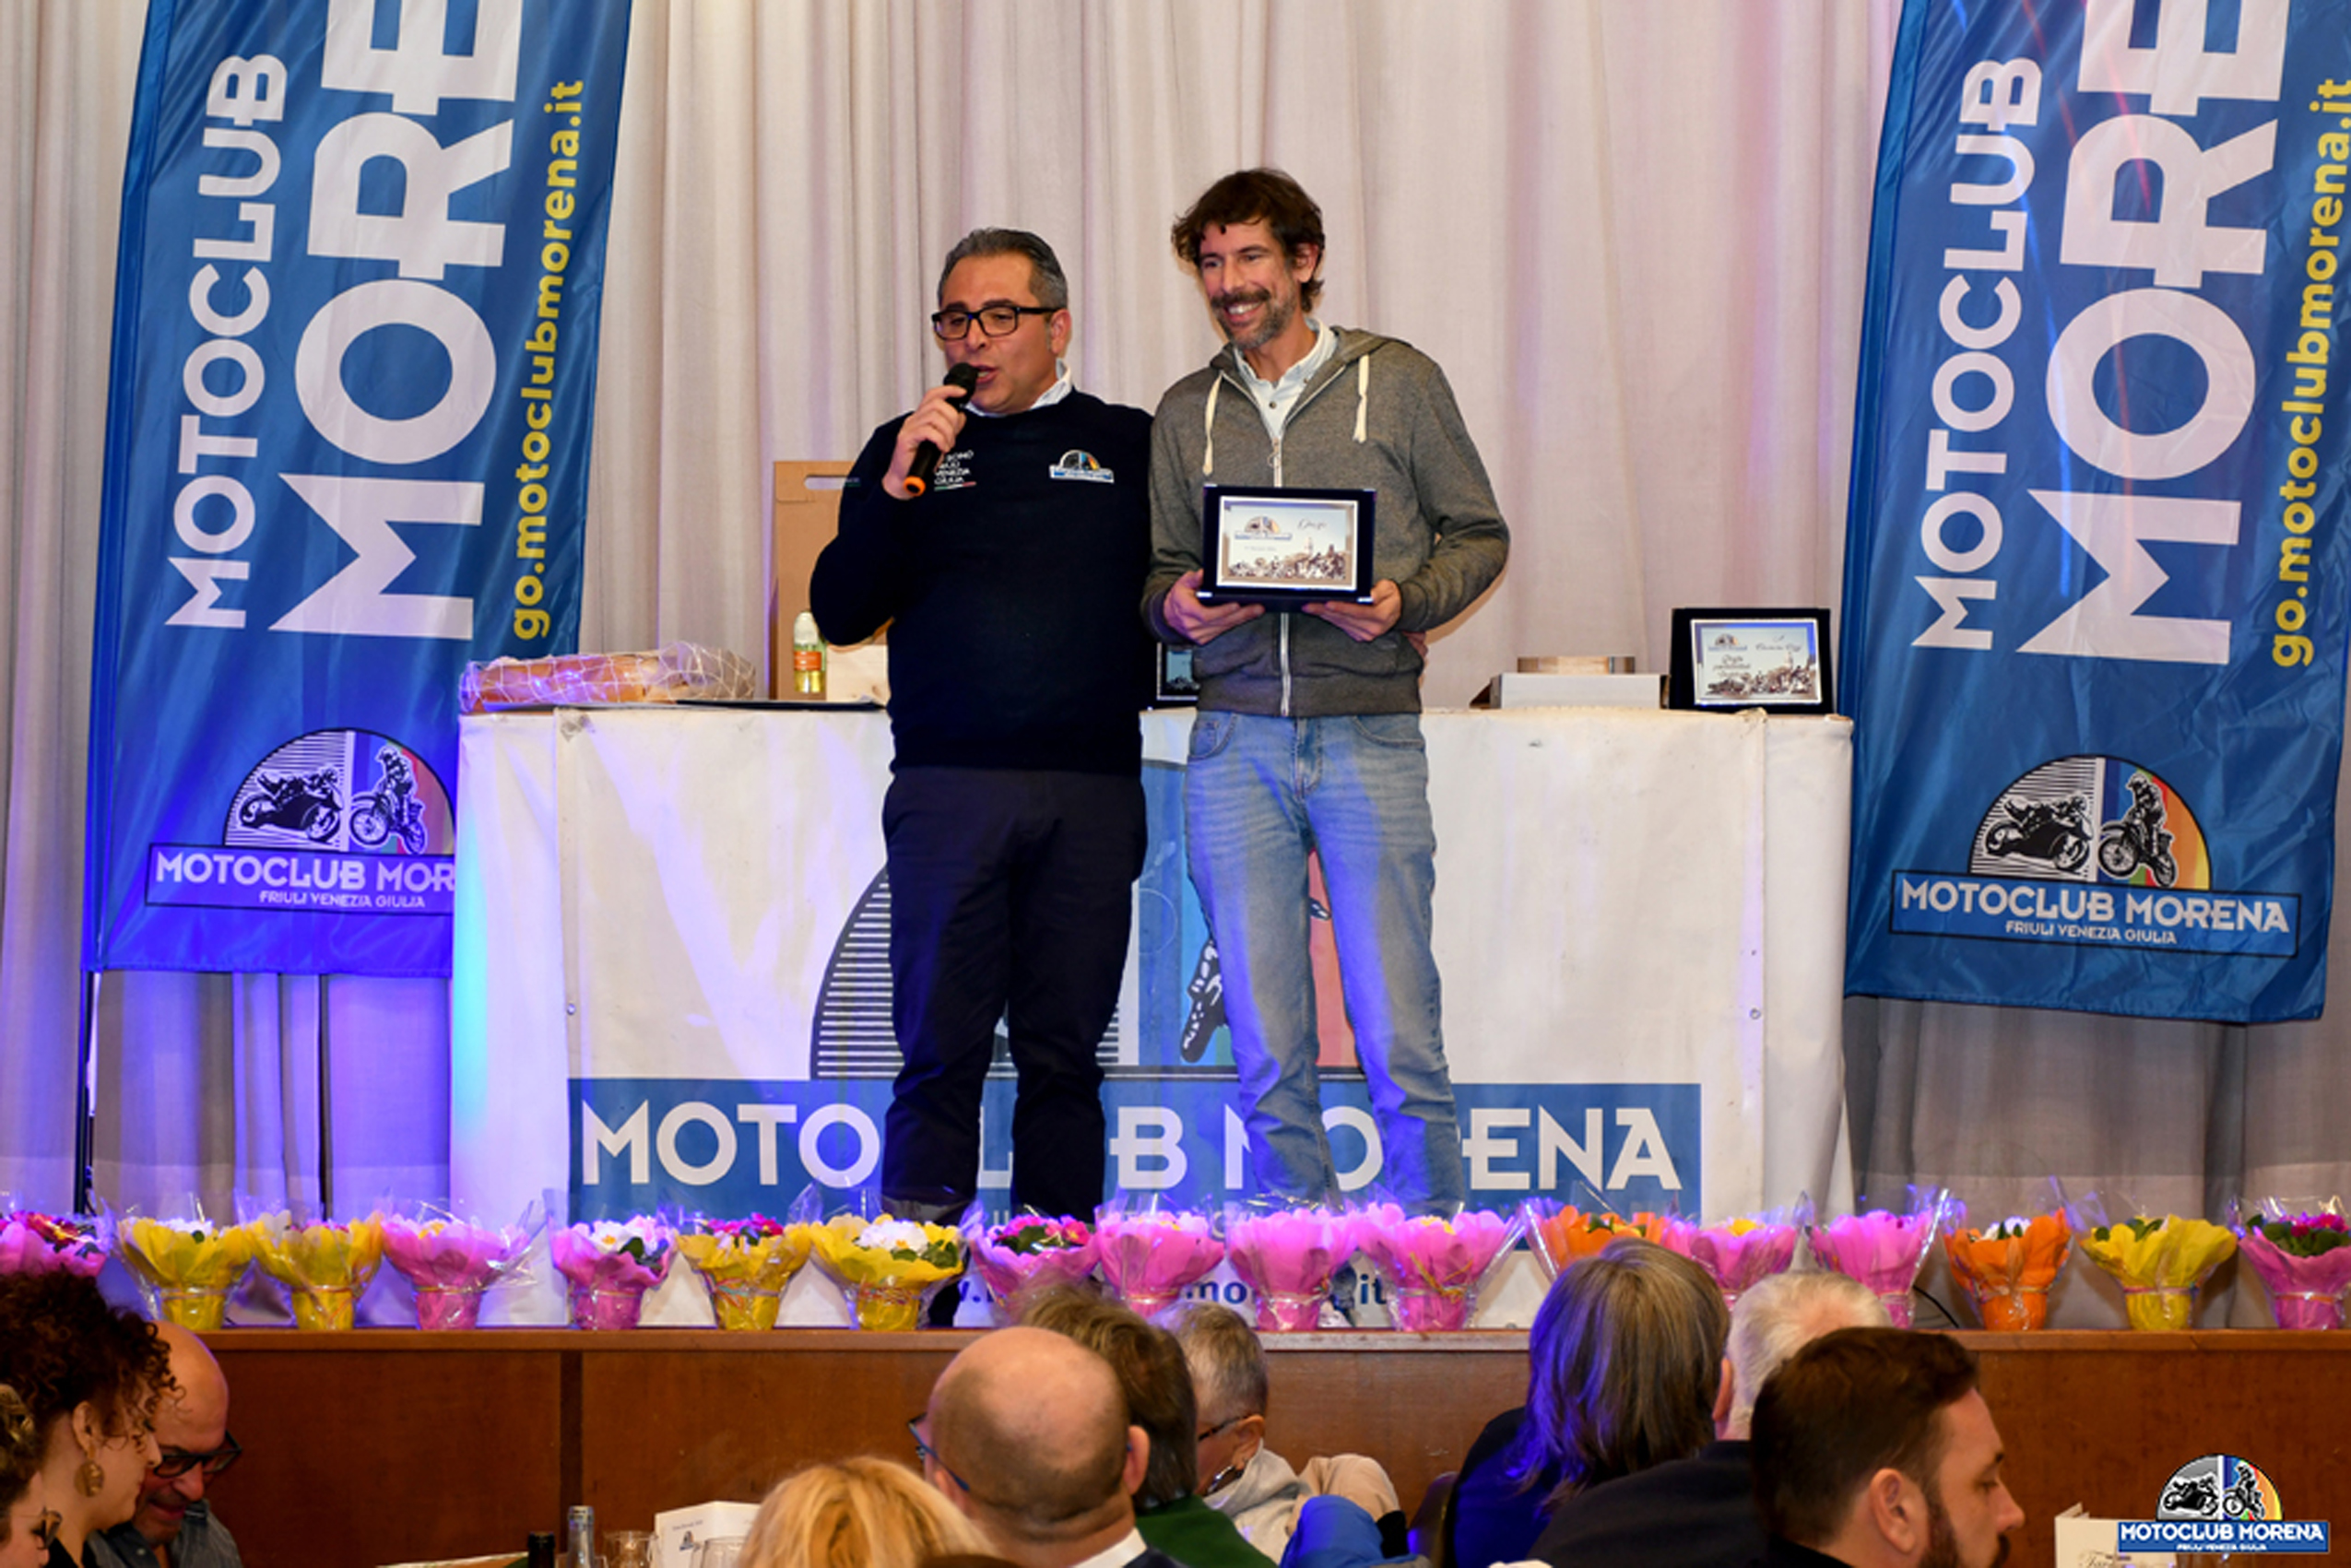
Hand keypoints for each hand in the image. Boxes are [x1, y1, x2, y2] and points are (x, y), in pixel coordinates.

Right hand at [882, 381, 973, 497]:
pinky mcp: (905, 439)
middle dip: (952, 419)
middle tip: (953, 436)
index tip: (962, 393)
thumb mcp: (940, 442)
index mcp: (921, 417)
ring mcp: (908, 428)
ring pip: (934, 417)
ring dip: (947, 432)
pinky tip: (941, 449)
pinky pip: (928, 431)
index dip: (949, 390)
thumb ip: (950, 428)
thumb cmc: (919, 462)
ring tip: (947, 446)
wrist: (905, 479)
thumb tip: (961, 416)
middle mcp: (913, 420)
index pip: (933, 395)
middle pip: (937, 404)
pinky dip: (940, 440)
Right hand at [1163, 570, 1263, 644]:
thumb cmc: (1178, 599)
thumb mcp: (1182, 585)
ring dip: (1241, 619)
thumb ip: (1193, 578)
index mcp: (1186, 611)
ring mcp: (1199, 634)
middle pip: (1220, 622)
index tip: (1236, 605)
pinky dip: (1234, 624)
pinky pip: (1222, 631)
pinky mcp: (1204, 639)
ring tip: (1256, 610)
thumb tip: (1203, 573)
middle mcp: (1192, 625)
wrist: (1168, 617)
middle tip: (1256, 607)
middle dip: (1241, 614)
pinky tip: (1245, 617)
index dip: (1222, 611)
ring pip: (1223, 628)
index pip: (1206, 615)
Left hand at [1305, 580, 1401, 641]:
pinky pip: (1342, 627)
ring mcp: (1365, 634)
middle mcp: (1372, 628)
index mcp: (1380, 616)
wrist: (1398, 610)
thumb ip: (1379, 591)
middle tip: (1310, 605)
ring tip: (1311, 608)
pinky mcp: (1359, 635)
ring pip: (1341, 623)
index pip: (1357, 612)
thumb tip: (1369, 596)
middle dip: (1325, 611)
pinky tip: (1321, 613)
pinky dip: (1331, 619)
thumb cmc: (1391, 597)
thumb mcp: (1389, 588)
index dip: (1342, 608)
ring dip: (1324, 616)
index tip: (1328, 604)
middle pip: (1345, 618)